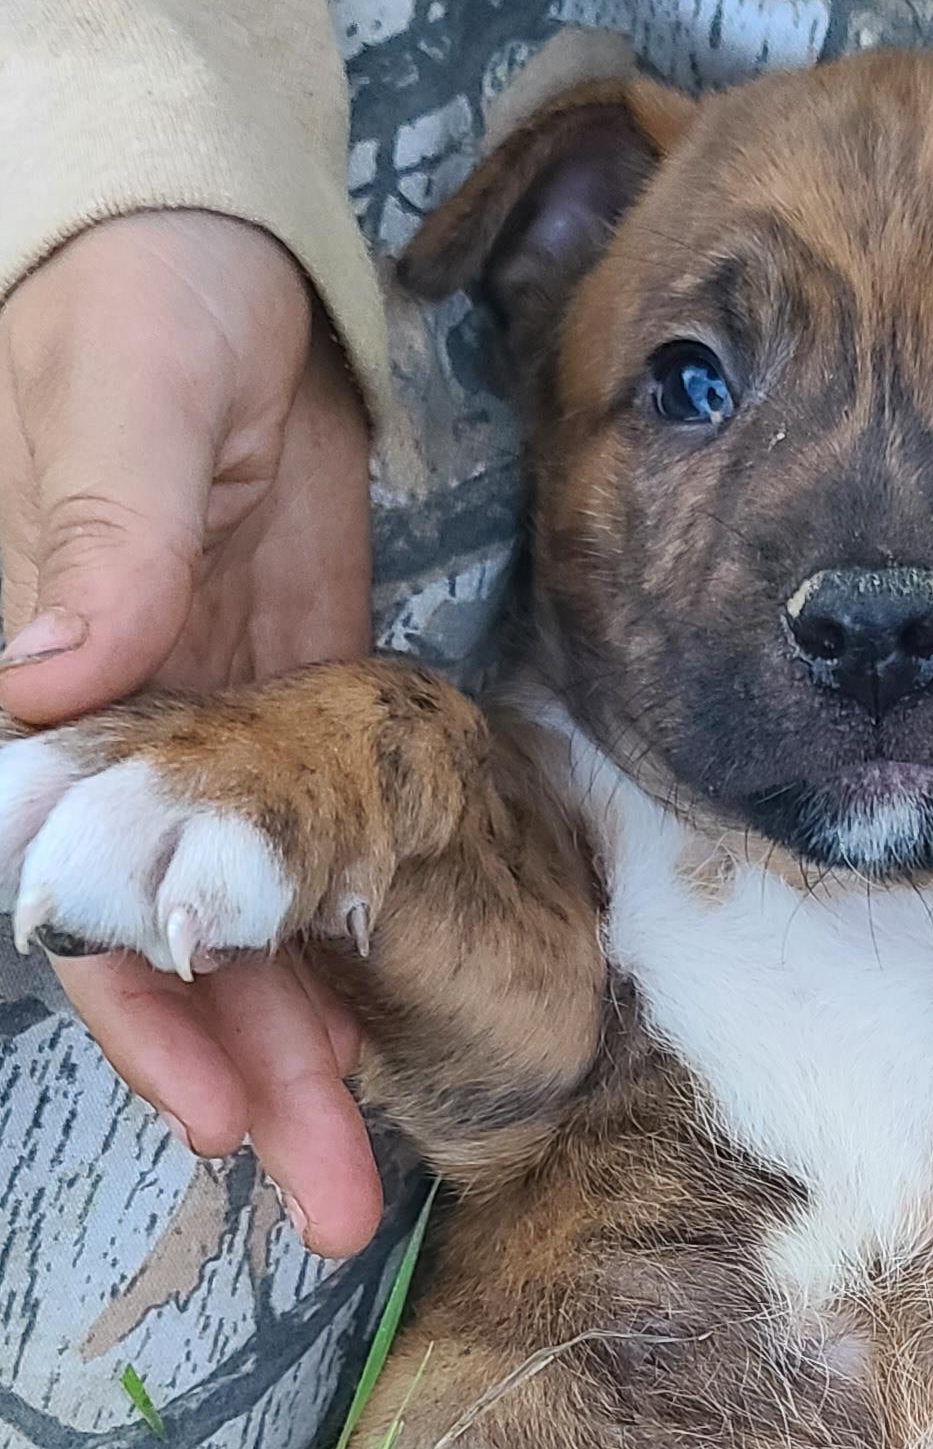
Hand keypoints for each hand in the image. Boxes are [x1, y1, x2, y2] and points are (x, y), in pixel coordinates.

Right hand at [0, 209, 382, 1253]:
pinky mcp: (282, 716)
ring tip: (361, 1179)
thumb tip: (53, 662)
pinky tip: (381, 1044)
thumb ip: (102, 531)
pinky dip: (335, 953)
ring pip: (232, 927)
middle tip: (324, 1203)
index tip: (213, 1108)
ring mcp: (194, 742)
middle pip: (153, 943)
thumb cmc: (136, 294)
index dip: (130, 1000)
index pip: (58, 879)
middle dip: (238, 1077)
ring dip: (294, 1049)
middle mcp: (101, 744)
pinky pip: (301, 866)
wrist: (214, 245)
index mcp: (30, 682)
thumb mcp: (125, 392)